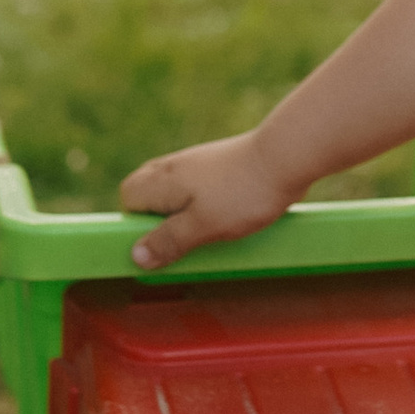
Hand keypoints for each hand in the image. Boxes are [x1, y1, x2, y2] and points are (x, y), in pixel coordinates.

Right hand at [118, 131, 298, 269]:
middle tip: (184, 237)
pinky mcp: (219, 165)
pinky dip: (205, 203)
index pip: (129, 198)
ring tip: (209, 228)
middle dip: (160, 219)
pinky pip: (199, 187)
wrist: (285, 157)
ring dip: (185, 213)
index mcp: (162, 179)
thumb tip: (136, 256)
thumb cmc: (243, 193)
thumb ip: (169, 241)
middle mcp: (174, 166)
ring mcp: (198, 162)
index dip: (138, 223)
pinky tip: (227, 214)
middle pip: (148, 191)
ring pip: (176, 191)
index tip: (160, 241)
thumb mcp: (202, 226)